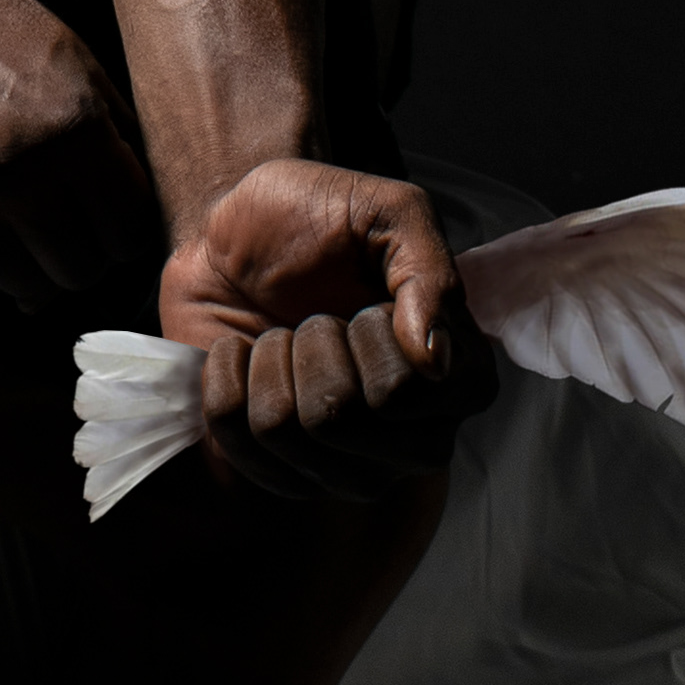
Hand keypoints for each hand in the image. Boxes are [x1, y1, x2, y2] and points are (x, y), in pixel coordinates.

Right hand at [0, 0, 161, 314]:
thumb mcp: (81, 68)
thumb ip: (119, 144)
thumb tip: (137, 231)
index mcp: (72, 129)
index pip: (126, 234)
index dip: (124, 233)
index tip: (107, 222)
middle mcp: (13, 172)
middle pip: (78, 271)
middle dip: (83, 257)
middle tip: (66, 233)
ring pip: (23, 289)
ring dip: (32, 270)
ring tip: (23, 235)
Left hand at [160, 161, 495, 509]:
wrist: (233, 235)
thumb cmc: (318, 218)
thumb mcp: (386, 211)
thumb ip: (425, 271)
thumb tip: (436, 361)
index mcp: (460, 379)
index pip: (402, 392)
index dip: (366, 334)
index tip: (365, 302)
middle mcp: (414, 440)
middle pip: (337, 421)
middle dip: (310, 344)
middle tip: (318, 316)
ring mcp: (346, 467)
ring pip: (282, 429)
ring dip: (269, 358)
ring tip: (285, 334)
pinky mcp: (280, 473)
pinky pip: (231, 439)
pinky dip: (224, 375)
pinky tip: (245, 355)